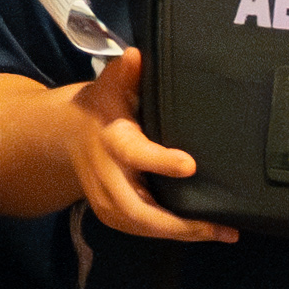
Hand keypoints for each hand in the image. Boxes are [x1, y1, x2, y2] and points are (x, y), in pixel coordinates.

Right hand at [49, 51, 225, 244]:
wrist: (65, 135)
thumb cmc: (101, 105)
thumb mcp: (110, 84)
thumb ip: (124, 73)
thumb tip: (137, 55)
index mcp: (112, 141)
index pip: (136, 154)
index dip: (161, 162)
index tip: (190, 165)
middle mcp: (107, 175)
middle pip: (138, 210)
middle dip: (179, 223)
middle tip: (220, 226)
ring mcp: (106, 199)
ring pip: (141, 226)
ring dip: (181, 233)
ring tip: (223, 233)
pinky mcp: (110, 213)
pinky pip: (140, 229)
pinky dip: (170, 233)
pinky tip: (202, 232)